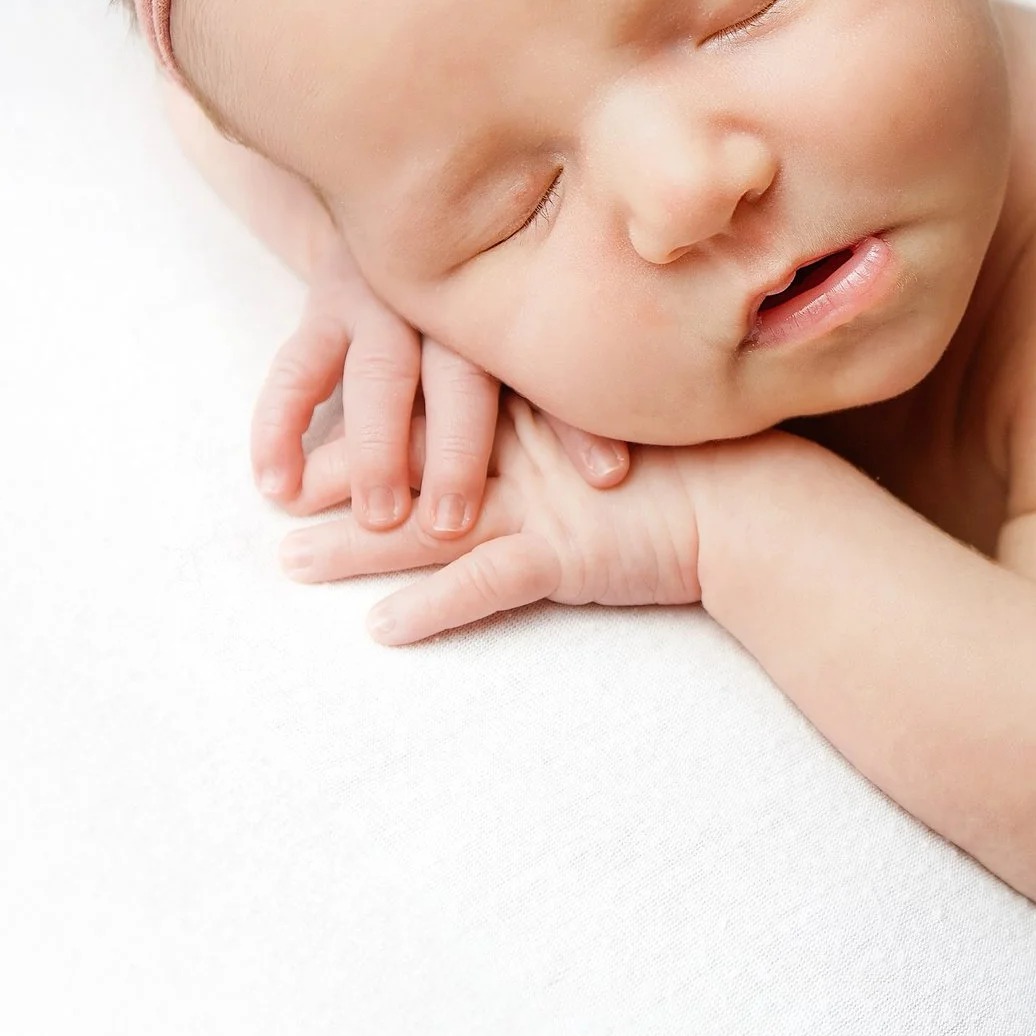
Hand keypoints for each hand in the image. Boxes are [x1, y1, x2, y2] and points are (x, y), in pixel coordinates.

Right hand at [252, 238, 625, 536]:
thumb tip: (625, 470)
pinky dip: (279, 425)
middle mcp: (449, 296)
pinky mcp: (323, 305)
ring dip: (374, 447)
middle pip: (457, 375)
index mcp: (515, 296)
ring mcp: (380, 296)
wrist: (411, 179)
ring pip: (376, 374)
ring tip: (377, 516)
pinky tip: (276, 485)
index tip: (605, 478)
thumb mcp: (545, 298)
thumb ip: (576, 364)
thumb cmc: (506, 275)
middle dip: (458, 450)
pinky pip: (296, 366)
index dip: (579, 422)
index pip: (548, 365)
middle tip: (456, 522)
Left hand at [277, 398, 729, 644]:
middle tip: (271, 490)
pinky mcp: (565, 553)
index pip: (432, 404)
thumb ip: (566, 414)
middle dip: (336, 477)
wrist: (764, 508)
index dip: (368, 417)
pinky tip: (382, 631)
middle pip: (410, 459)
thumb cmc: (702, 467)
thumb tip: (523, 418)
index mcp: (534, 406)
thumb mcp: (619, 422)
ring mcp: (542, 501)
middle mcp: (526, 448)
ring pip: (427, 522)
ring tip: (288, 563)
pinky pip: (486, 585)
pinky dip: (434, 608)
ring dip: (355, 547)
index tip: (313, 426)